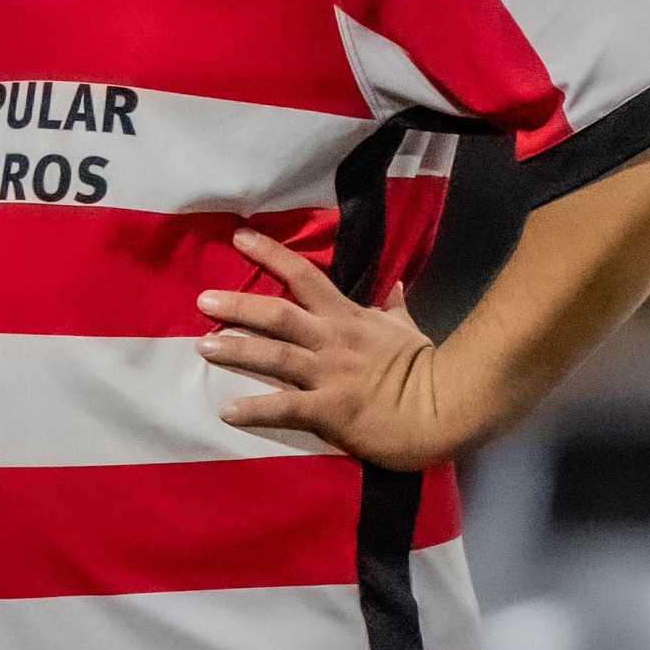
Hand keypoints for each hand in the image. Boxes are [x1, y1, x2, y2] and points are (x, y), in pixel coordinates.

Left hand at [196, 227, 454, 470]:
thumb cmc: (426, 367)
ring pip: (275, 355)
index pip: (304, 275)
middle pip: (278, 314)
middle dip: (238, 306)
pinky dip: (256, 409)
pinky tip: (227, 411)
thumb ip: (394, 307)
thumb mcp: (408, 328)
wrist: (447, 404)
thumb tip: (396, 286)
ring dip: (237, 349)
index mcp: (348, 317)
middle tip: (202, 300)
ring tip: (203, 346)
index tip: (239, 238)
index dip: (270, 255)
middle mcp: (332, 340)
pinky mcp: (332, 410)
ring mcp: (330, 374)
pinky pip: (287, 407)